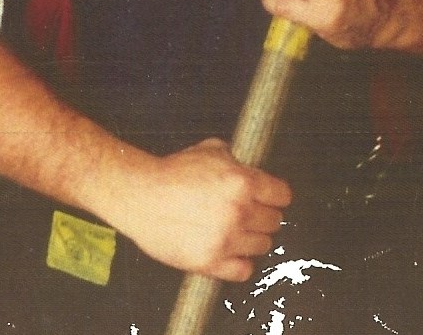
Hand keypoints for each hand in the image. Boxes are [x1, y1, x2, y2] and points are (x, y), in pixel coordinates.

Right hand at [109, 138, 290, 280]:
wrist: (139, 196)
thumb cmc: (171, 173)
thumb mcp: (210, 151)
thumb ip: (237, 161)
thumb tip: (253, 170)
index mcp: (242, 182)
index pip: (283, 196)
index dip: (275, 196)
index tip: (269, 199)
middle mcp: (239, 212)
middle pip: (275, 222)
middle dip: (262, 216)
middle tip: (247, 214)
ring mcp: (226, 239)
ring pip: (263, 246)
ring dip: (252, 239)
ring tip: (235, 232)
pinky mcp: (210, 262)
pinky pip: (244, 270)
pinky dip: (240, 263)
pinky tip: (230, 252)